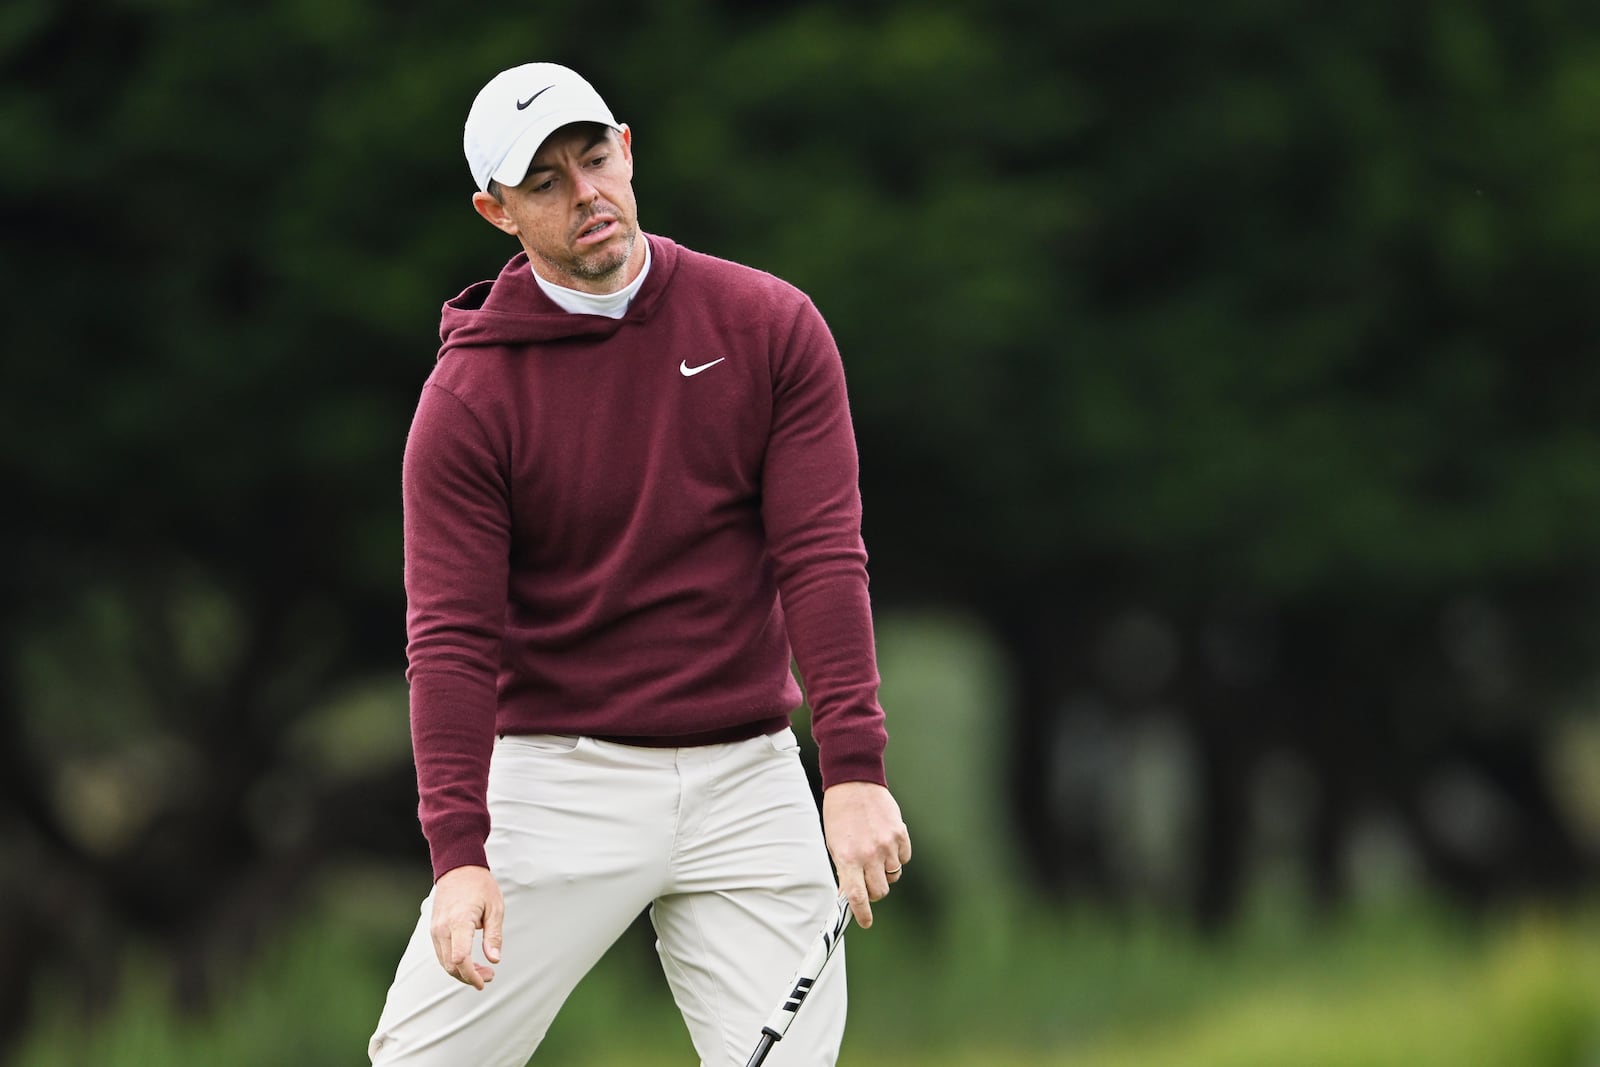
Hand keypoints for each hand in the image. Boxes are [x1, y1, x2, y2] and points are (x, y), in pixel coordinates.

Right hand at [428, 865, 503, 989]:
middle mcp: (442, 928)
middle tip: (489, 976)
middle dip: (469, 977)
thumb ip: (493, 935)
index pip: (460, 958)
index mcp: (459, 921)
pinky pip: (442, 953)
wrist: (458, 868)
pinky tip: (469, 961)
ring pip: (444, 962)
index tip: (485, 981)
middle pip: (451, 965)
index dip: (471, 975)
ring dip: (462, 972)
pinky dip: (454, 962)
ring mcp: (435, 929)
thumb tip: (494, 959)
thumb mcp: (495, 908)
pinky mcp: (434, 929)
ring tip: (483, 970)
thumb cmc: (480, 886)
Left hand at [822, 781, 911, 928]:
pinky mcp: (900, 834)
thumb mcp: (834, 844)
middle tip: (868, 881)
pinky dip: (897, 857)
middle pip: (880, 891)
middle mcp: (869, 854)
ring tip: (875, 854)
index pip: (857, 896)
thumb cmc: (840, 814)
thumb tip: (850, 895)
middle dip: (875, 891)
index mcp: (848, 858)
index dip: (862, 914)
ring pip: (893, 876)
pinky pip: (904, 858)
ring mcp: (887, 844)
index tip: (865, 922)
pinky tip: (886, 843)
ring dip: (885, 872)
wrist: (854, 782)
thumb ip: (845, 870)